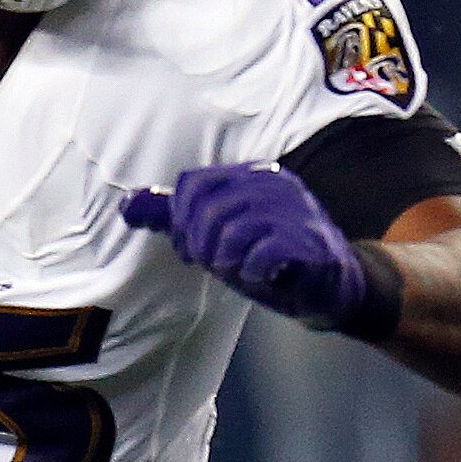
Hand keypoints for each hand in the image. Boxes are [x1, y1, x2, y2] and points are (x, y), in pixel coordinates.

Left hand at [121, 163, 365, 326]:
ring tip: (242, 269)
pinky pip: (259, 256)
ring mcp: (294, 211)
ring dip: (226, 262)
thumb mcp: (219, 233)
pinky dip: (251, 273)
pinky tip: (263, 275)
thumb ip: (177, 217)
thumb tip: (127, 205)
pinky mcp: (308, 242)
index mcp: (252, 175)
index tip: (193, 250)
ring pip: (231, 232)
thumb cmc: (271, 256)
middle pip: (207, 209)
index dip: (182, 222)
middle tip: (218, 264)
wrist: (332, 286)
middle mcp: (274, 184)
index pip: (192, 184)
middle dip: (201, 246)